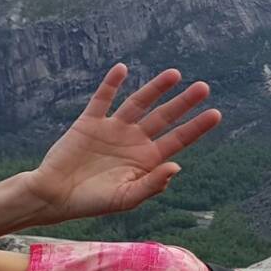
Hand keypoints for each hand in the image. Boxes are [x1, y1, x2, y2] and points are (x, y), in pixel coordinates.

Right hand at [25, 63, 220, 221]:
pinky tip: (123, 68)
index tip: (216, 113)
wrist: (54, 196)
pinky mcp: (89, 122)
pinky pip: (102, 99)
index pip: (179, 139)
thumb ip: (152, 184)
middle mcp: (134, 140)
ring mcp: (113, 129)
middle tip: (204, 87)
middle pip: (164, 117)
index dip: (197, 127)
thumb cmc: (92, 202)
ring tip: (174, 73)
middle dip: (184, 102)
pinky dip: (111, 83)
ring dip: (155, 88)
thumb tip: (177, 166)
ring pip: (139, 103)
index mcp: (148, 159)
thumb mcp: (127, 198)